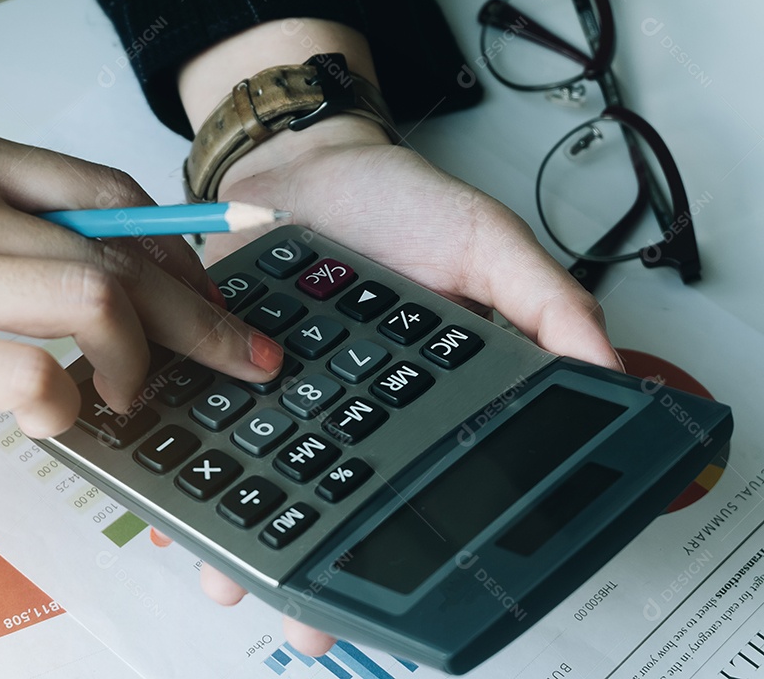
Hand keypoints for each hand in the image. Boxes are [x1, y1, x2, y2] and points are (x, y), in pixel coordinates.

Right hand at [0, 123, 282, 443]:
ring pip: (96, 303)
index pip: (112, 193)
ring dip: (140, 364)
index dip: (179, 253)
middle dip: (200, 318)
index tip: (211, 295)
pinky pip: (35, 376)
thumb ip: (3, 229)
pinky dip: (69, 405)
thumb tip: (106, 283)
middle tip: (238, 357)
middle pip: (123, 254)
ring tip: (129, 397)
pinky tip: (57, 417)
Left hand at [197, 114, 621, 653]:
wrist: (302, 163)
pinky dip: (182, 467)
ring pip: (259, 483)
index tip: (393, 592)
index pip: (415, 485)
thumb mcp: (484, 240)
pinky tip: (169, 504)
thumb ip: (543, 301)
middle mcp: (342, 411)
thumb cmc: (396, 201)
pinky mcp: (218, 370)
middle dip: (311, 563)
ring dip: (240, 536)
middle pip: (328, 505)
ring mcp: (276, 397)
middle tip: (304, 613)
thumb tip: (608, 372)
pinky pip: (201, 429)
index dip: (407, 542)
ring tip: (227, 576)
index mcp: (412, 399)